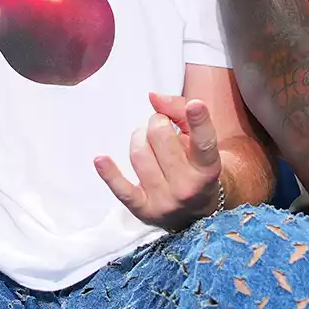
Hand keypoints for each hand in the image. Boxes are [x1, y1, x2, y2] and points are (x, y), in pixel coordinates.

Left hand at [96, 93, 222, 231]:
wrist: (199, 210)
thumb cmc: (196, 167)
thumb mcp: (198, 140)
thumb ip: (179, 113)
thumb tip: (153, 97)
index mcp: (207, 169)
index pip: (204, 143)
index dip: (199, 122)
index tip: (195, 105)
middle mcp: (188, 187)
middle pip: (161, 138)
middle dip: (157, 124)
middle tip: (161, 126)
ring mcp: (165, 201)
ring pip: (139, 155)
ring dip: (139, 139)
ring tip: (147, 142)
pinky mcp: (144, 210)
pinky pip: (122, 190)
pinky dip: (109, 173)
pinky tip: (100, 159)